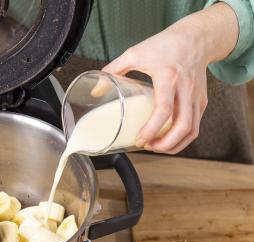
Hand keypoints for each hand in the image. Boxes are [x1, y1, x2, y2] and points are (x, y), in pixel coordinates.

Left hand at [103, 3, 238, 153]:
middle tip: (148, 147)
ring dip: (174, 145)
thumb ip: (114, 70)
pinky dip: (182, 139)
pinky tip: (169, 141)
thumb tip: (97, 90)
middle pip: (182, 126)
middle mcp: (185, 89)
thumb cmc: (166, 44)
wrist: (197, 37)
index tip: (140, 139)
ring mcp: (196, 97)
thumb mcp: (136, 53)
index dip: (151, 129)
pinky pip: (195, 127)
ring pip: (191, 131)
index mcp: (168, 77)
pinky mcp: (201, 101)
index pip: (164, 109)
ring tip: (156, 147)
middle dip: (164, 144)